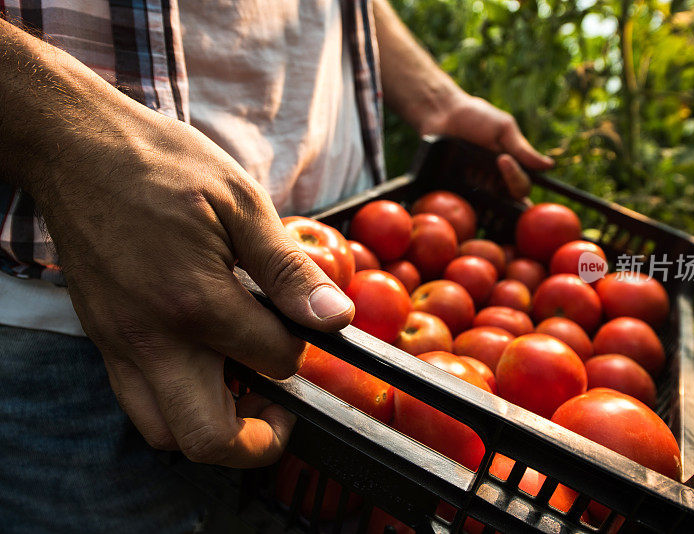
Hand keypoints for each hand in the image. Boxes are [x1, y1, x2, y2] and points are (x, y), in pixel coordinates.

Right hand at [33, 104, 354, 467]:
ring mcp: (119, 346)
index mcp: (194, 302)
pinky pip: (138, 401)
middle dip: (258, 440)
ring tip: (244, 386)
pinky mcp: (103, 341)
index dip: (302, 352)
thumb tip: (336, 317)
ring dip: (213, 427)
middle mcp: (150, 339)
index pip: (272, 362)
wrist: (78, 150)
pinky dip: (177, 403)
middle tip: (281, 407)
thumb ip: (289, 271)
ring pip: (165, 432)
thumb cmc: (163, 166)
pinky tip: (205, 363)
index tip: (308, 329)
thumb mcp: (241, 204)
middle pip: (206, 440)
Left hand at [420, 93, 553, 200]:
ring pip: (486, 206)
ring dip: (482, 200)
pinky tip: (461, 202)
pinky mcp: (457, 189)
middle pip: (506, 201)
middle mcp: (496, 181)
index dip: (516, 181)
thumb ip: (522, 150)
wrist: (442, 113)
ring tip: (471, 181)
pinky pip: (465, 204)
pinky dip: (465, 207)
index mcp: (512, 168)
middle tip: (485, 172)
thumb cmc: (476, 116)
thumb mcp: (503, 129)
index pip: (522, 186)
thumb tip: (549, 166)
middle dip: (499, 192)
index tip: (502, 160)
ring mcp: (476, 186)